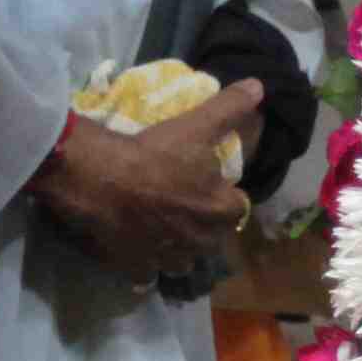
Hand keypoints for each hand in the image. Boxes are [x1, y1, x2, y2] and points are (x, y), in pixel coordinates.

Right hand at [33, 78, 259, 281]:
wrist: (101, 179)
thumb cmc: (155, 153)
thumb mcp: (197, 124)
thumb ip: (230, 107)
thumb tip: (259, 86)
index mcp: (219, 209)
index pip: (238, 208)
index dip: (227, 197)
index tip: (212, 187)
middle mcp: (200, 240)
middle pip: (212, 238)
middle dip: (205, 226)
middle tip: (186, 207)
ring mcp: (168, 258)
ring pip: (183, 261)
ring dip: (179, 249)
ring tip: (164, 231)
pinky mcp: (138, 267)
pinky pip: (148, 274)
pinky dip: (145, 265)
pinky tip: (136, 251)